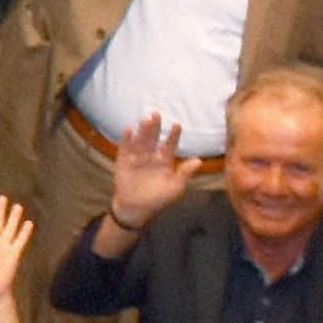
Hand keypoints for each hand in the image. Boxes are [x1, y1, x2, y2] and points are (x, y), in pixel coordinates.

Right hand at [101, 113, 197, 229]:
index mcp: (165, 160)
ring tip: (146, 119)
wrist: (136, 209)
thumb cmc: (158, 199)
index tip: (177, 125)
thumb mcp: (175, 187)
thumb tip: (199, 161)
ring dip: (142, 130)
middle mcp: (151, 155)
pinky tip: (129, 129)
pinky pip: (125, 148)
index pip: (170, 144)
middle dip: (156, 126)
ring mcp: (137, 157)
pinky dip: (126, 138)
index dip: (173, 135)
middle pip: (154, 138)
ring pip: (140, 140)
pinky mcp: (123, 161)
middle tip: (157, 113)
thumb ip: (185, 173)